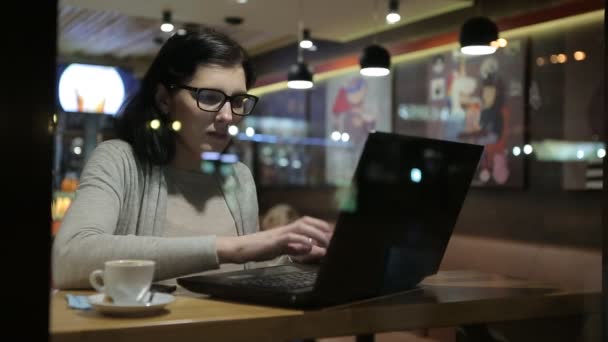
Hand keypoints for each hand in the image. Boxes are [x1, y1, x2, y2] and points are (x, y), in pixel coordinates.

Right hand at [217, 216, 332, 263]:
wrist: (239, 249)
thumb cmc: (259, 249)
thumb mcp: (282, 250)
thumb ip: (297, 249)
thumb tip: (313, 249)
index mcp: (287, 230)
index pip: (307, 223)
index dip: (321, 226)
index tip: (333, 233)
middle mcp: (284, 229)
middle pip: (306, 222)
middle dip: (322, 228)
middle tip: (334, 238)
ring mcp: (278, 234)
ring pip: (300, 227)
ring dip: (315, 234)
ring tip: (326, 242)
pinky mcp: (272, 242)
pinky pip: (289, 238)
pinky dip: (300, 241)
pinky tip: (309, 245)